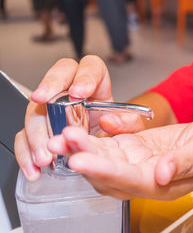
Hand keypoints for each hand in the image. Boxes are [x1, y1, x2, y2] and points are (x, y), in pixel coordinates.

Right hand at [14, 56, 143, 180]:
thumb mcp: (128, 131)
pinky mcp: (39, 129)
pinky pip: (24, 136)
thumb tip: (110, 119)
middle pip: (57, 77)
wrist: (103, 154)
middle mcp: (71, 93)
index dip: (84, 75)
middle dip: (49, 87)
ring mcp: (52, 110)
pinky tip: (34, 165)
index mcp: (96, 86)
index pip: (90, 67)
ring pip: (36, 108)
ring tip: (46, 150)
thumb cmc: (114, 134)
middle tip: (43, 100)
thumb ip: (128, 123)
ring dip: (37, 130)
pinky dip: (26, 152)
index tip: (79, 91)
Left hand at [47, 120, 192, 199]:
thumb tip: (163, 173)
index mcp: (161, 183)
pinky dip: (93, 137)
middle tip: (61, 141)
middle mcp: (142, 178)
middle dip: (83, 157)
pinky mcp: (130, 149)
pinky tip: (81, 125)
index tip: (80, 159)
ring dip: (80, 148)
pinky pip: (107, 145)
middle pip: (106, 173)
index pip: (128, 180)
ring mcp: (134, 163)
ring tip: (62, 134)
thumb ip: (186, 162)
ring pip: (102, 160)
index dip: (104, 170)